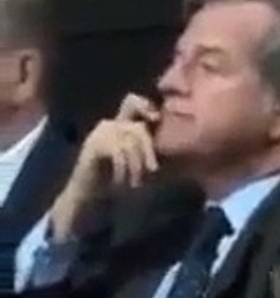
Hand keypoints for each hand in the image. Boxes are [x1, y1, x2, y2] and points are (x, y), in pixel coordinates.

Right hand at [51, 93, 161, 240]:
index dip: (144, 105)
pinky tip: (121, 181)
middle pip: (137, 127)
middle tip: (153, 171)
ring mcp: (98, 134)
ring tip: (136, 182)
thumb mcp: (139, 162)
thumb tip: (173, 146)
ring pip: (129, 141)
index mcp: (122, 124)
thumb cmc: (117, 180)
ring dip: (137, 165)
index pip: (132, 101)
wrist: (88, 195)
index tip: (156, 118)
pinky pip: (117, 151)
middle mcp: (109, 125)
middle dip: (149, 151)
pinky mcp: (92, 146)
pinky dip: (124, 168)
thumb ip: (149, 150)